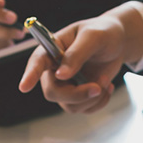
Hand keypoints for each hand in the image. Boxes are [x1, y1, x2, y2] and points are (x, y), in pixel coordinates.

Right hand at [17, 3, 142, 113]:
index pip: (36, 63)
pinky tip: (107, 86)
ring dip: (92, 98)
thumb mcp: (93, 36)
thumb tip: (61, 75)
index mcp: (51, 50)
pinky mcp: (77, 96)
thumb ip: (76, 54)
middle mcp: (53, 70)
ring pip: (70, 105)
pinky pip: (83, 109)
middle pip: (53, 92)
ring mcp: (65, 86)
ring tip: (105, 81)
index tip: (24, 87)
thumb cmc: (103, 33)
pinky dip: (99, 102)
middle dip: (76, 95)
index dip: (29, 76)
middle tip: (97, 88)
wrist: (118, 43)